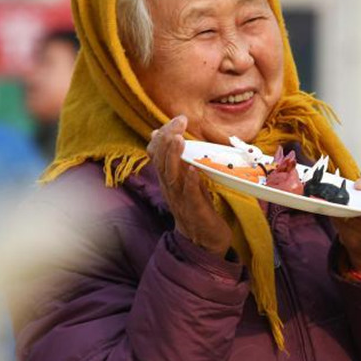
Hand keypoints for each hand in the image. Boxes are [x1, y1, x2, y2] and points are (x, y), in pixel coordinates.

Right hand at [146, 116, 232, 257]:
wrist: (203, 241)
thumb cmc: (195, 206)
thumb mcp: (184, 180)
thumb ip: (175, 159)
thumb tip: (161, 136)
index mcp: (167, 178)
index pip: (157, 152)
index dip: (164, 135)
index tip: (178, 119)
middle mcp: (170, 187)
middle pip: (161, 161)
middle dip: (168, 140)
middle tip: (178, 122)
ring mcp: (180, 199)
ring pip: (172, 176)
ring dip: (174, 157)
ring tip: (179, 140)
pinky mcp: (195, 211)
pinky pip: (190, 195)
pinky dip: (191, 182)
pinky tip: (193, 170)